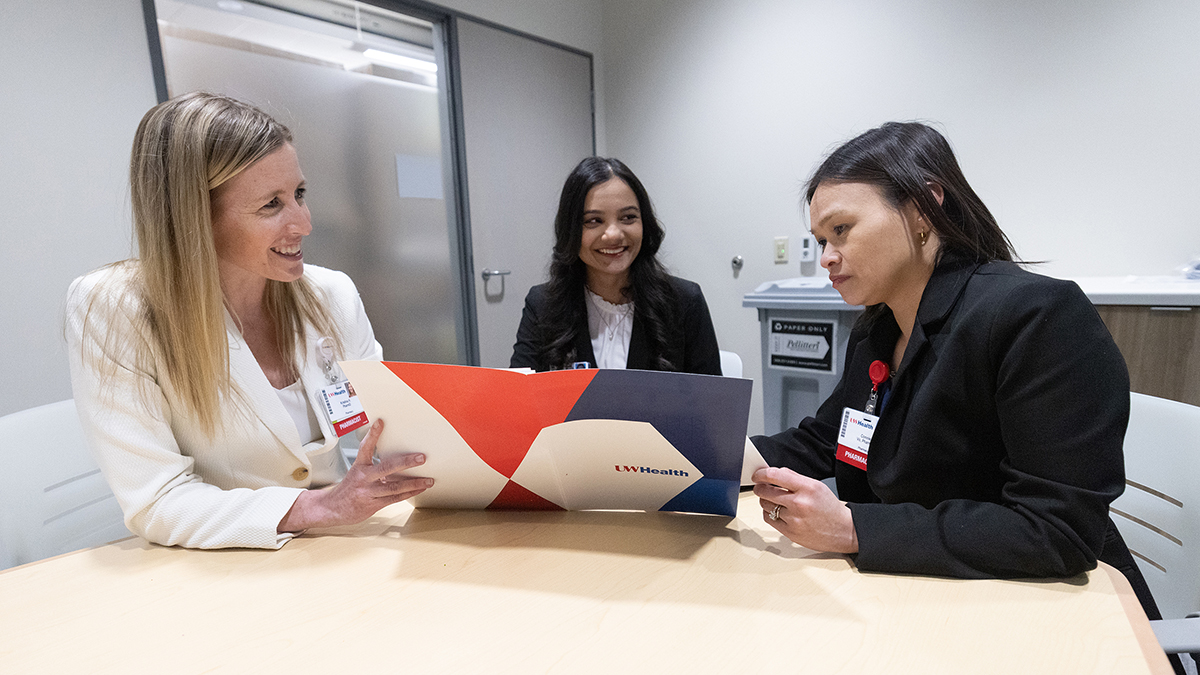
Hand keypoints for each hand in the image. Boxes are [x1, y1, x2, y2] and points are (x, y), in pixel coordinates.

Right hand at [278, 418, 431, 532]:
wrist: (333, 509)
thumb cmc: (349, 489)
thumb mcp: (357, 472)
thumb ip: (374, 466)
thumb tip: (396, 460)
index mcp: (359, 467)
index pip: (364, 447)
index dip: (372, 435)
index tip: (380, 422)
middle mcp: (363, 478)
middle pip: (386, 468)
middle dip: (406, 462)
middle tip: (421, 458)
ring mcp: (369, 492)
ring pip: (395, 486)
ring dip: (414, 483)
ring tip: (428, 480)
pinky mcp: (374, 504)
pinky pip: (395, 498)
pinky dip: (409, 493)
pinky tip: (419, 489)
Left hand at [752, 466, 857, 553]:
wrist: (844, 531)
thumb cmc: (830, 508)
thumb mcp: (817, 485)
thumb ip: (794, 477)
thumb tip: (774, 472)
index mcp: (807, 488)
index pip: (774, 476)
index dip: (761, 474)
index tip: (757, 475)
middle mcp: (800, 503)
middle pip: (765, 491)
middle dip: (760, 487)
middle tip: (761, 486)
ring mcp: (794, 520)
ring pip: (765, 505)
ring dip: (765, 500)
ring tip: (773, 499)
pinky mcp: (790, 533)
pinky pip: (768, 519)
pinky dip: (769, 513)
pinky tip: (777, 511)